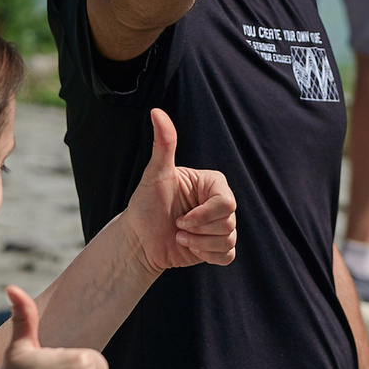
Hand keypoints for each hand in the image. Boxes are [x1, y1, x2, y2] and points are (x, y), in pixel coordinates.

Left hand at [123, 108, 236, 270]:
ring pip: (228, 240)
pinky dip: (207, 256)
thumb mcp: (155, 174)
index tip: (180, 217)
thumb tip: (156, 111)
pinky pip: (228, 256)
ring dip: (198, 244)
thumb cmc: (145, 204)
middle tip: (177, 225)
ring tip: (180, 236)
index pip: (226, 203)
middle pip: (228, 223)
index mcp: (212, 184)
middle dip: (197, 231)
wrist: (139, 238)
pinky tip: (189, 248)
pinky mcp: (218, 247)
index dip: (203, 216)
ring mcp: (221, 226)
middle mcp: (220, 203)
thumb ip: (163, 144)